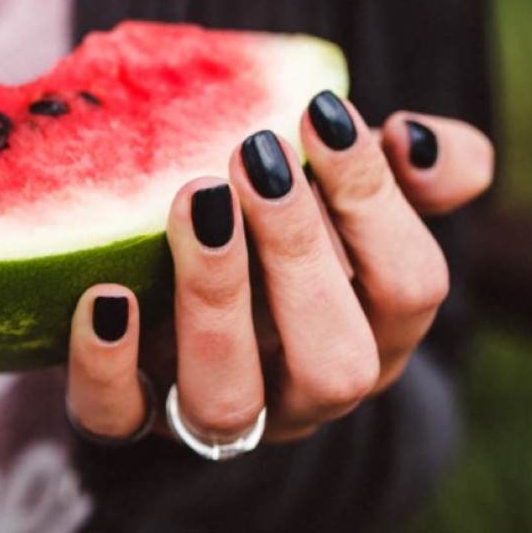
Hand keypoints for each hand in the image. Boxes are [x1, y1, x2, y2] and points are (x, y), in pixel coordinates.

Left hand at [64, 94, 493, 448]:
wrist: (184, 282)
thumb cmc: (289, 223)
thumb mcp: (357, 188)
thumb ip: (426, 162)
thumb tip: (411, 139)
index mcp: (376, 333)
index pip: (410, 289)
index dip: (374, 203)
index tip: (321, 114)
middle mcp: (305, 391)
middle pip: (335, 364)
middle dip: (299, 254)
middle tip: (256, 156)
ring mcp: (217, 414)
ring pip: (228, 401)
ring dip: (214, 300)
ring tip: (196, 202)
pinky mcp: (128, 416)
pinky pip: (115, 418)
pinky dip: (105, 365)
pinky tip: (105, 295)